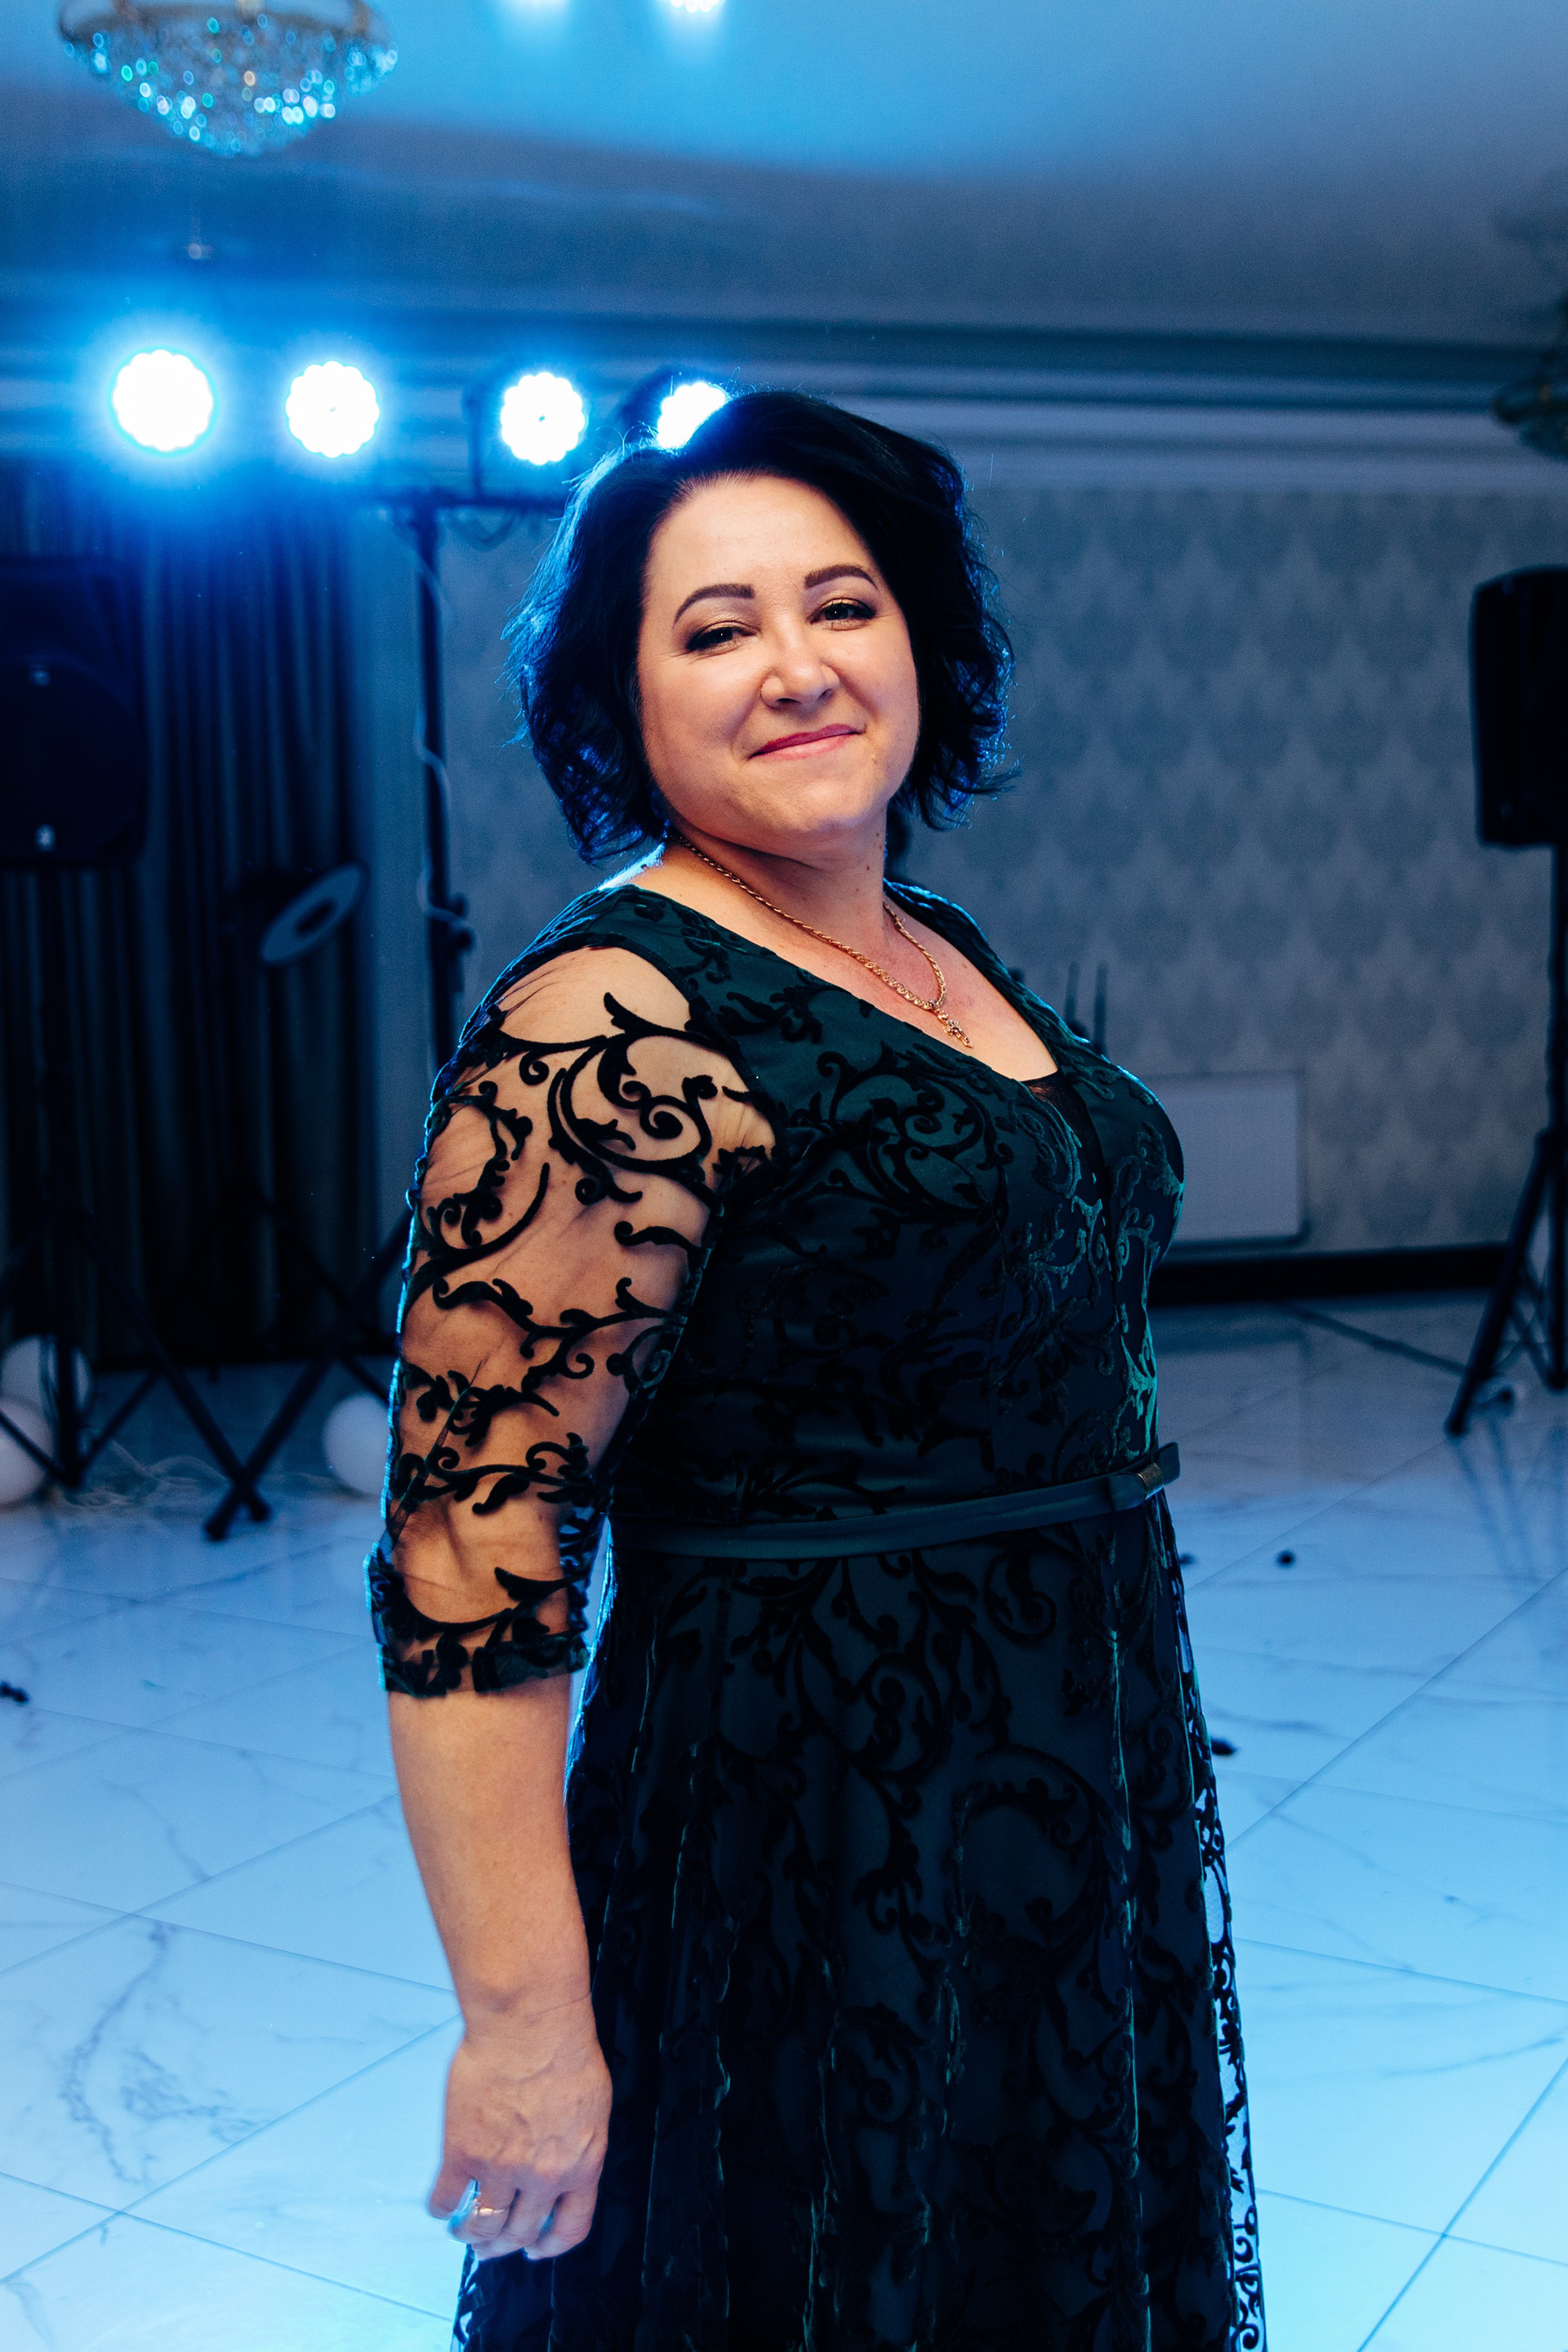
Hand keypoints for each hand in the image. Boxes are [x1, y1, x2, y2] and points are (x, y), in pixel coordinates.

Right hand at [430, 1997, 611, 2262]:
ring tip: (464, 2232)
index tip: (537, 2250)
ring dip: (471, 2236)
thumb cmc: (564, 2048)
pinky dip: (441, 2208)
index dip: (551, 2247)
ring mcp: (500, 2167)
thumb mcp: (592, 2106)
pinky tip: (441, 2204)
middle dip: (504, 2244)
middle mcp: (542, 2175)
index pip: (570, 2229)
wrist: (529, 2021)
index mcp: (581, 2165)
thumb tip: (564, 2166)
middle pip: (520, 2232)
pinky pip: (446, 2198)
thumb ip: (579, 2144)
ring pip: (482, 2225)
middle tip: (490, 2245)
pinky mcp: (463, 2152)